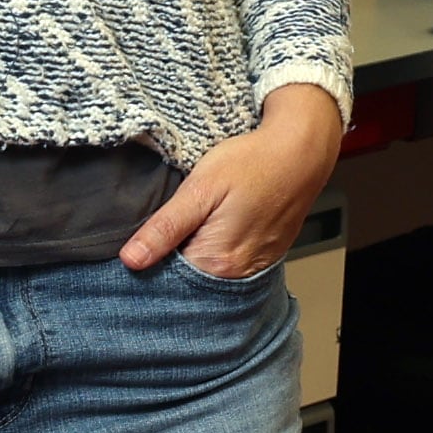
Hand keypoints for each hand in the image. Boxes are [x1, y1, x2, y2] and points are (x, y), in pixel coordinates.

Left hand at [121, 87, 345, 280]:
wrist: (301, 151)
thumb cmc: (252, 163)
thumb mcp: (200, 188)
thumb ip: (165, 227)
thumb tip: (132, 260)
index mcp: (217, 262)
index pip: (166, 281)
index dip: (149, 262)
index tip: (140, 243)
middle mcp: (238, 273)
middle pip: (189, 281)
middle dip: (171, 261)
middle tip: (168, 227)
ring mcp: (255, 266)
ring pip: (209, 273)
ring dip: (193, 256)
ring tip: (192, 224)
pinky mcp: (265, 256)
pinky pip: (231, 264)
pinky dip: (216, 251)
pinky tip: (214, 227)